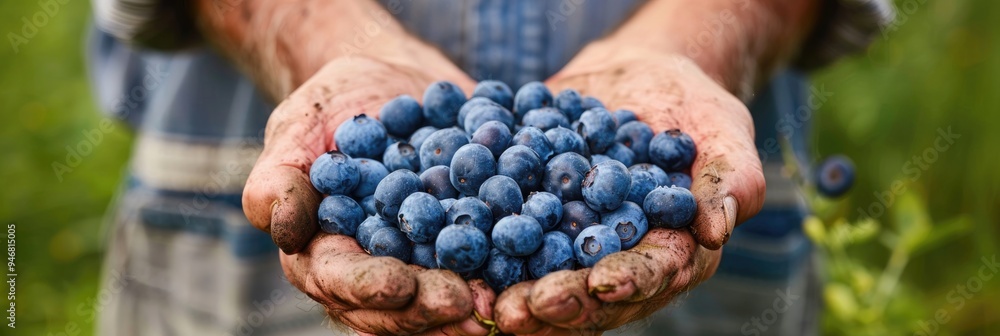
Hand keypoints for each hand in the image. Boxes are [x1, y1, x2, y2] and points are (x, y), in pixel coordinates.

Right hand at [242, 56, 495, 334]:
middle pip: (396, 306)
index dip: (369, 287)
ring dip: (470, 307)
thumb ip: (279, 176)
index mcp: (323, 253)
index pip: (340, 281)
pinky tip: (531, 272)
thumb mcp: (299, 126)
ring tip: (500, 305)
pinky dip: (508, 272)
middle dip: (429, 308)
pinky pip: (486, 267)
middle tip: (467, 305)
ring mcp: (422, 264)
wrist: (396, 83)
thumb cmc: (336, 105)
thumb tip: (281, 226)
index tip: (401, 284)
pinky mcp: (464, 246)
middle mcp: (373, 271)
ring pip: (441, 301)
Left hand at [494, 43, 765, 333]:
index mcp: (667, 252)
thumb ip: (729, 182)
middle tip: (519, 311)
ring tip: (484, 302)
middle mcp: (614, 259)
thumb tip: (716, 230)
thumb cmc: (695, 109)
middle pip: (587, 294)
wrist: (637, 76)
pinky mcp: (531, 216)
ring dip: (512, 294)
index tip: (599, 285)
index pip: (648, 277)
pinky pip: (503, 234)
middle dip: (556, 304)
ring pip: (540, 277)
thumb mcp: (725, 134)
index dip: (624, 285)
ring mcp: (569, 243)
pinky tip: (454, 251)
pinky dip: (479, 245)